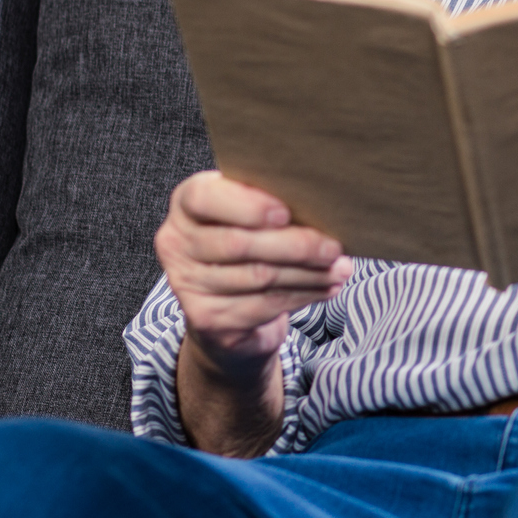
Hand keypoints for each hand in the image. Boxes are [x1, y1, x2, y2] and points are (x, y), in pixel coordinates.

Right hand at [155, 171, 348, 454]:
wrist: (228, 305)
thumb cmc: (251, 242)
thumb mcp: (255, 215)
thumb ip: (273, 204)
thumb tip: (325, 205)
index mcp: (187, 204)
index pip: (204, 198)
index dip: (245, 206)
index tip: (285, 213)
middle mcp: (177, 242)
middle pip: (239, 244)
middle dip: (294, 245)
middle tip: (334, 247)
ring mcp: (187, 283)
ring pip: (258, 277)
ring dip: (308, 274)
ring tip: (340, 269)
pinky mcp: (206, 318)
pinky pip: (262, 305)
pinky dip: (302, 296)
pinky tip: (327, 288)